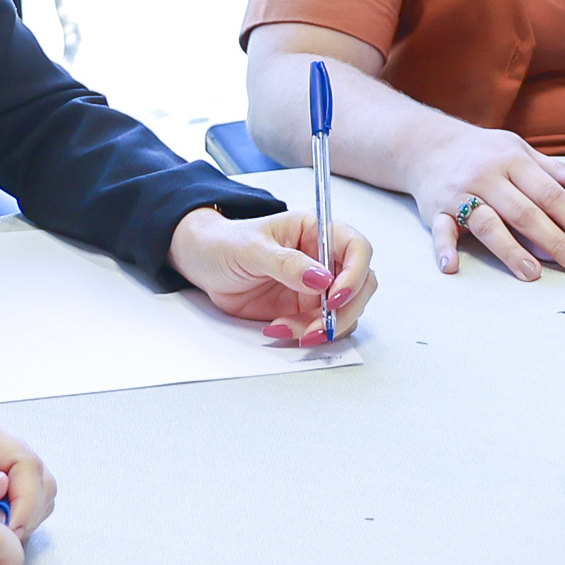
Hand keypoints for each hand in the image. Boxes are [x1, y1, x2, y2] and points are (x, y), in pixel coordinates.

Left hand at [0, 407, 54, 536]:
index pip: (26, 462)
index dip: (26, 500)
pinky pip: (7, 505)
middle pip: (37, 478)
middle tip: (2, 542)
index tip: (10, 532)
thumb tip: (0, 490)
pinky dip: (5, 523)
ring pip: (29, 494)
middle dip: (28, 512)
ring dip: (20, 519)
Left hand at [171, 207, 377, 343]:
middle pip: (361, 285)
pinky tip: (279, 329)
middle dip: (344, 310)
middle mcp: (324, 258)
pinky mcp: (304, 309)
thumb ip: (286, 263)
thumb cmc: (225, 243)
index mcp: (316, 230)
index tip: (334, 296)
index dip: (354, 273)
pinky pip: (321, 327)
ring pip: (345, 311)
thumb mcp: (251, 248)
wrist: (203, 264)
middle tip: (317, 326)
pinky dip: (306, 334)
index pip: (356, 248)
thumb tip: (320, 278)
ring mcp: (316, 286)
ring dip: (323, 327)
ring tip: (289, 329)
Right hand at [407, 126, 564, 280]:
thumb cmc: (482, 152)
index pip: (550, 194)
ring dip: (510, 249)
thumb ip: (553, 170)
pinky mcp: (436, 210)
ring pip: (488, 224)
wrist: (428, 145)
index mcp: (513, 161)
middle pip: (525, 213)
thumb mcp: (519, 150)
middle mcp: (487, 177)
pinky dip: (445, 248)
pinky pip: (441, 230)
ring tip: (532, 272)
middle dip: (555, 242)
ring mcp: (460, 194)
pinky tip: (453, 265)